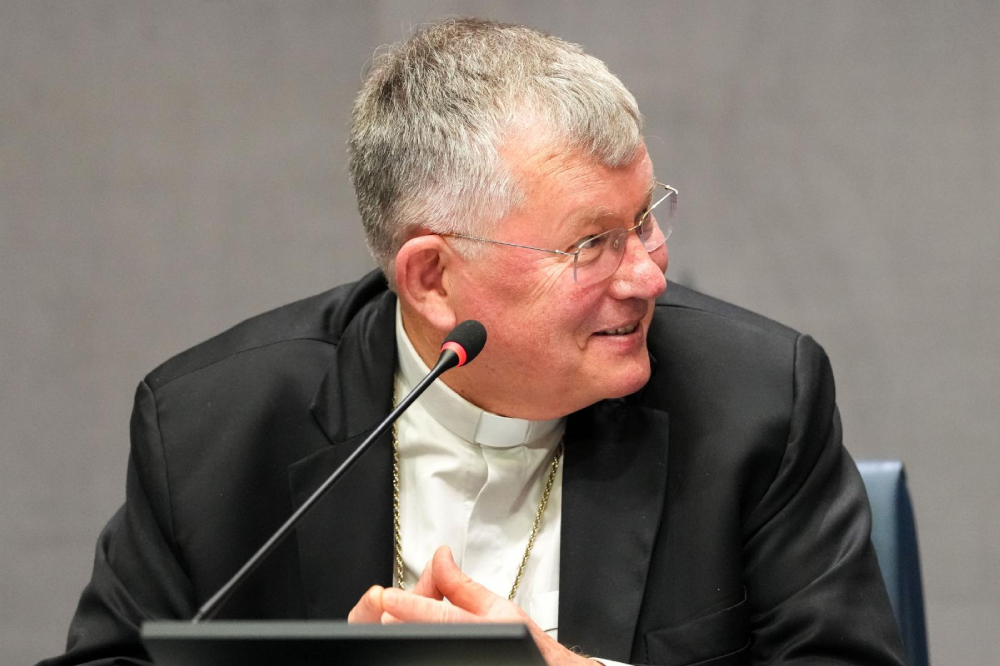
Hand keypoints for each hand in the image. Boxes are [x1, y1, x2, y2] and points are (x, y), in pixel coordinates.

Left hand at [350, 545, 591, 665]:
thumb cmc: (529, 645)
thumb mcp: (496, 607)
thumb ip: (460, 584)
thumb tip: (440, 557)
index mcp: (488, 629)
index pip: (441, 617)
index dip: (411, 606)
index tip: (388, 598)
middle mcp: (475, 652)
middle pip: (424, 636)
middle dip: (404, 621)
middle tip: (394, 608)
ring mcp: (464, 661)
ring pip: (424, 652)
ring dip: (412, 635)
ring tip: (407, 622)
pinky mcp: (460, 665)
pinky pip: (431, 657)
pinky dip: (424, 649)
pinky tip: (427, 641)